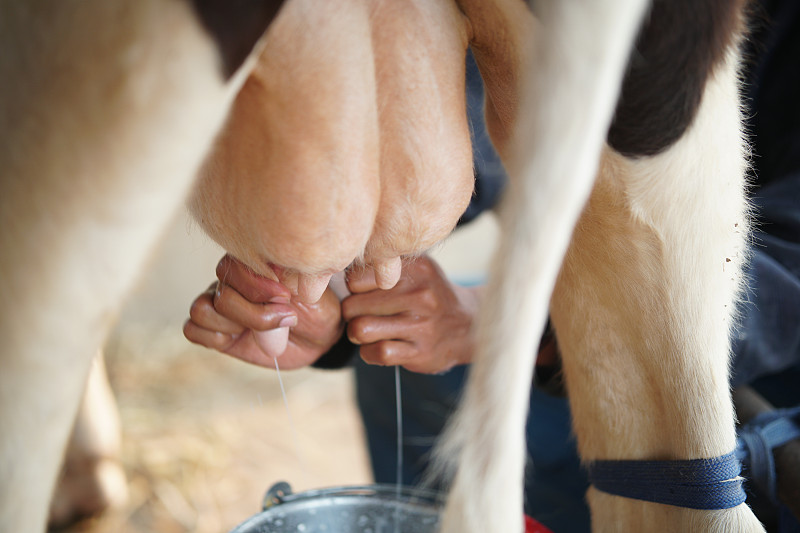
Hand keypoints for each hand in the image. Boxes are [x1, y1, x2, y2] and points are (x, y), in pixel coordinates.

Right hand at [183, 255, 343, 369]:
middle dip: (253, 312)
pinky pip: (192, 329)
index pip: (232, 267)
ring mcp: (220, 306)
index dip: (256, 286)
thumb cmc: (316, 308)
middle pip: (220, 293)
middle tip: (285, 317)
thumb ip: (288, 277)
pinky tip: (239, 338)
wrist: (319, 338)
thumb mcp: (310, 290)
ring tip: (262, 331)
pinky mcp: (216, 332)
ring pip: (201, 310)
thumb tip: (271, 271)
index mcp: (251, 263)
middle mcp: (230, 282)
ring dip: (233, 324)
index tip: (286, 296)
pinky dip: (214, 337)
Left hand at [342, 255, 480, 373]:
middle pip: (353, 305)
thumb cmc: (429, 295)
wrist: (467, 325)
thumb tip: (339, 272)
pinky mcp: (420, 352)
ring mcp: (421, 325)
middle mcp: (420, 295)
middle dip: (350, 313)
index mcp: (415, 270)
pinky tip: (377, 347)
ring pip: (361, 329)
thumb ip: (384, 267)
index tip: (361, 293)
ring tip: (366, 331)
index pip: (356, 278)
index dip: (352, 289)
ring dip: (357, 334)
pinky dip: (369, 353)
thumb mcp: (416, 270)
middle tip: (360, 315)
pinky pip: (377, 352)